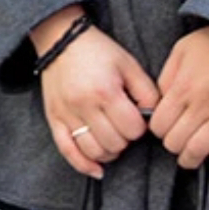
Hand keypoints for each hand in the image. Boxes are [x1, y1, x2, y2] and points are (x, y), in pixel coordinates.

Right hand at [37, 14, 158, 178]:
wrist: (60, 40)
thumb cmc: (97, 50)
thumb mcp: (129, 64)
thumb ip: (147, 92)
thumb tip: (154, 117)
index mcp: (105, 92)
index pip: (133, 129)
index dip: (140, 127)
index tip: (136, 117)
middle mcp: (83, 105)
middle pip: (114, 143)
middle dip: (125, 139)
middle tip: (124, 126)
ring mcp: (66, 114)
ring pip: (93, 151)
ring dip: (109, 151)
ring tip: (112, 139)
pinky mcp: (54, 118)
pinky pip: (66, 150)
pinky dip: (83, 164)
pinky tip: (96, 169)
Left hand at [151, 26, 208, 168]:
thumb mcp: (181, 52)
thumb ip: (167, 78)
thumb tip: (159, 103)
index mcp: (184, 88)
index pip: (159, 125)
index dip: (155, 129)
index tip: (160, 126)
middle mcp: (204, 104)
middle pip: (176, 141)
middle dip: (170, 143)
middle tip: (173, 139)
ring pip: (199, 150)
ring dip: (189, 156)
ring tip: (187, 155)